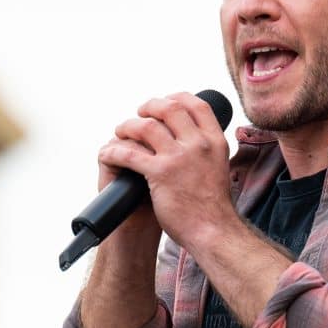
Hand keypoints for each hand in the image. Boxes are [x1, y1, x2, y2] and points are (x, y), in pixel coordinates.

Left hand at [103, 92, 234, 246]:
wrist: (212, 230)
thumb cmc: (213, 205)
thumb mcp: (219, 166)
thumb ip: (207, 150)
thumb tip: (192, 137)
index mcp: (216, 141)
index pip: (197, 105)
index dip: (177, 97)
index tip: (166, 101)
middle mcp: (199, 144)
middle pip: (169, 108)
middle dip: (149, 106)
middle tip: (140, 113)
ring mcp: (179, 158)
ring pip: (145, 126)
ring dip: (127, 126)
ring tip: (121, 132)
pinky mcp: (160, 173)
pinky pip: (129, 154)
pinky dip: (113, 151)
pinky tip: (108, 154)